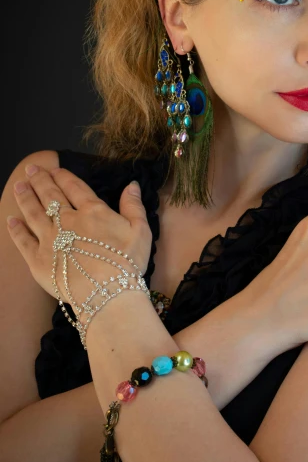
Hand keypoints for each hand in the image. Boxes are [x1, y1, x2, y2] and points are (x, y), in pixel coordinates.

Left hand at [7, 164, 151, 317]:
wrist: (107, 293)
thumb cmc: (127, 262)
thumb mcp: (140, 231)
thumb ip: (134, 206)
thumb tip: (131, 184)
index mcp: (92, 211)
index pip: (73, 187)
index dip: (62, 176)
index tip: (54, 168)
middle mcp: (67, 221)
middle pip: (50, 196)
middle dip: (39, 180)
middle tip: (30, 169)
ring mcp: (49, 239)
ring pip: (33, 213)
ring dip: (25, 198)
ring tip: (18, 186)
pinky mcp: (37, 259)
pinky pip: (23, 241)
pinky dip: (16, 230)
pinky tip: (11, 220)